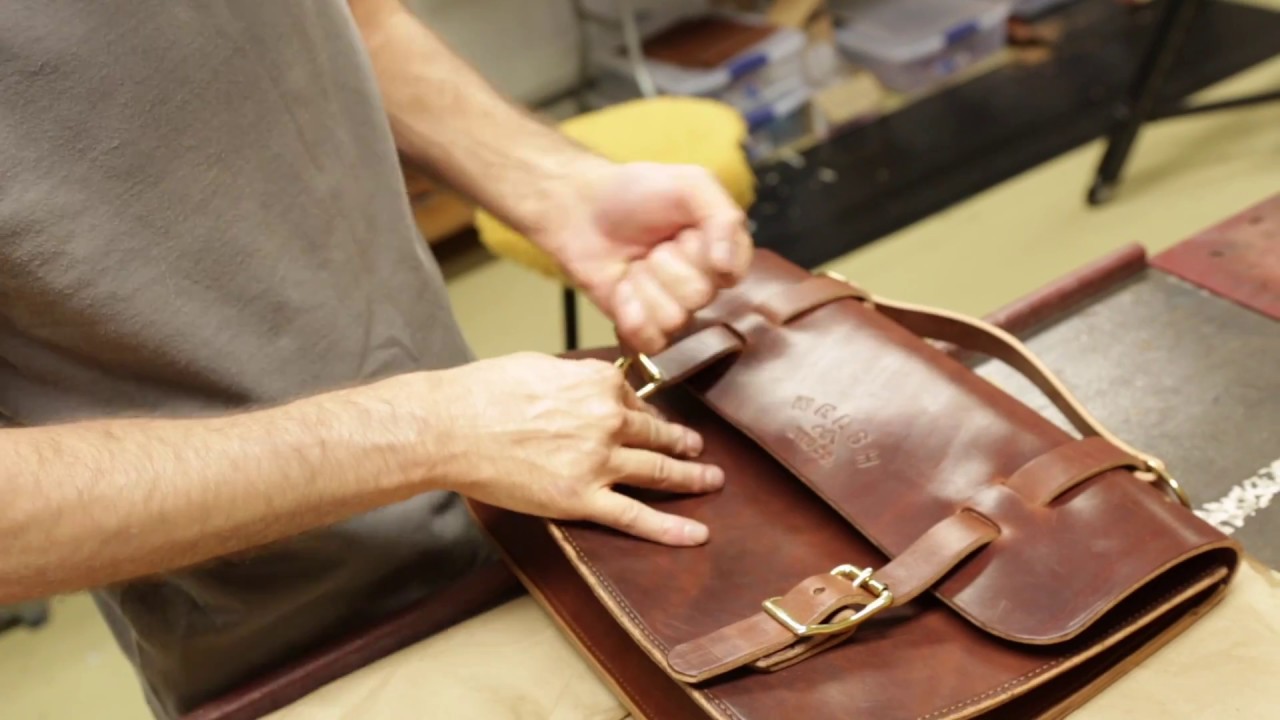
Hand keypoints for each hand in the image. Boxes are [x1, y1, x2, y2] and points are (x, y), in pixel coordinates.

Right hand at [435, 352, 722, 545]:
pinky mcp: (581, 498)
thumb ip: (574, 377)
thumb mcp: (539, 365)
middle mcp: (608, 419)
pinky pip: (636, 517)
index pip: (633, 398)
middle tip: (698, 450)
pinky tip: (697, 536)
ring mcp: (599, 461)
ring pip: (659, 472)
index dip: (639, 411)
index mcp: (599, 382)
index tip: (647, 420)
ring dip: (692, 478)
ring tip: (711, 482)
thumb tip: (587, 385)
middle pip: (657, 433)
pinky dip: (671, 529)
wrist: (452, 428)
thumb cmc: (483, 393)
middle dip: (682, 443)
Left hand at [534, 160, 754, 354]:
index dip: (704, 252)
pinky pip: (651, 340)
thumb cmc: (636, 192)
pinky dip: (630, 312)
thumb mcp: (690, 184)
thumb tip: (729, 268)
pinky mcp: (643, 328)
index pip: (731, 273)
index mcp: (722, 252)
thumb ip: (723, 217)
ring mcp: (673, 309)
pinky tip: (622, 287)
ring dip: (645, 285)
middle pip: (699, 296)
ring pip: (674, 318)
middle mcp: (702, 284)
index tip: (686, 231)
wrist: (581, 210)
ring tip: (636, 263)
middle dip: (667, 264)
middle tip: (653, 245)